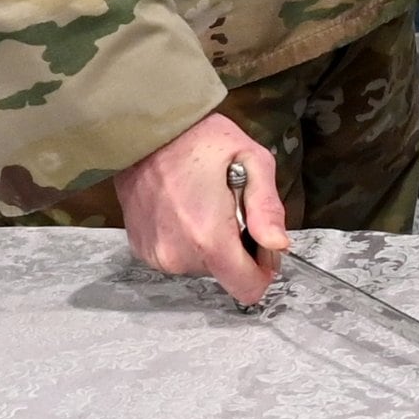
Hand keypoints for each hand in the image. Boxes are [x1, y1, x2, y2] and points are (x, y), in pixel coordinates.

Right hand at [120, 110, 283, 308]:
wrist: (142, 130)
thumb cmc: (200, 139)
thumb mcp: (251, 159)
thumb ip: (267, 207)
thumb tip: (278, 244)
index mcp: (209, 237)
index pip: (247, 289)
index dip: (263, 269)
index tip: (261, 243)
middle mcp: (178, 255)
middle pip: (225, 275)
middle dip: (236, 248)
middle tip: (229, 207)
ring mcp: (155, 255)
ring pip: (202, 266)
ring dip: (210, 243)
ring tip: (203, 204)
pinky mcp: (141, 249)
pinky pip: (178, 257)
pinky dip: (186, 240)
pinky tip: (183, 209)